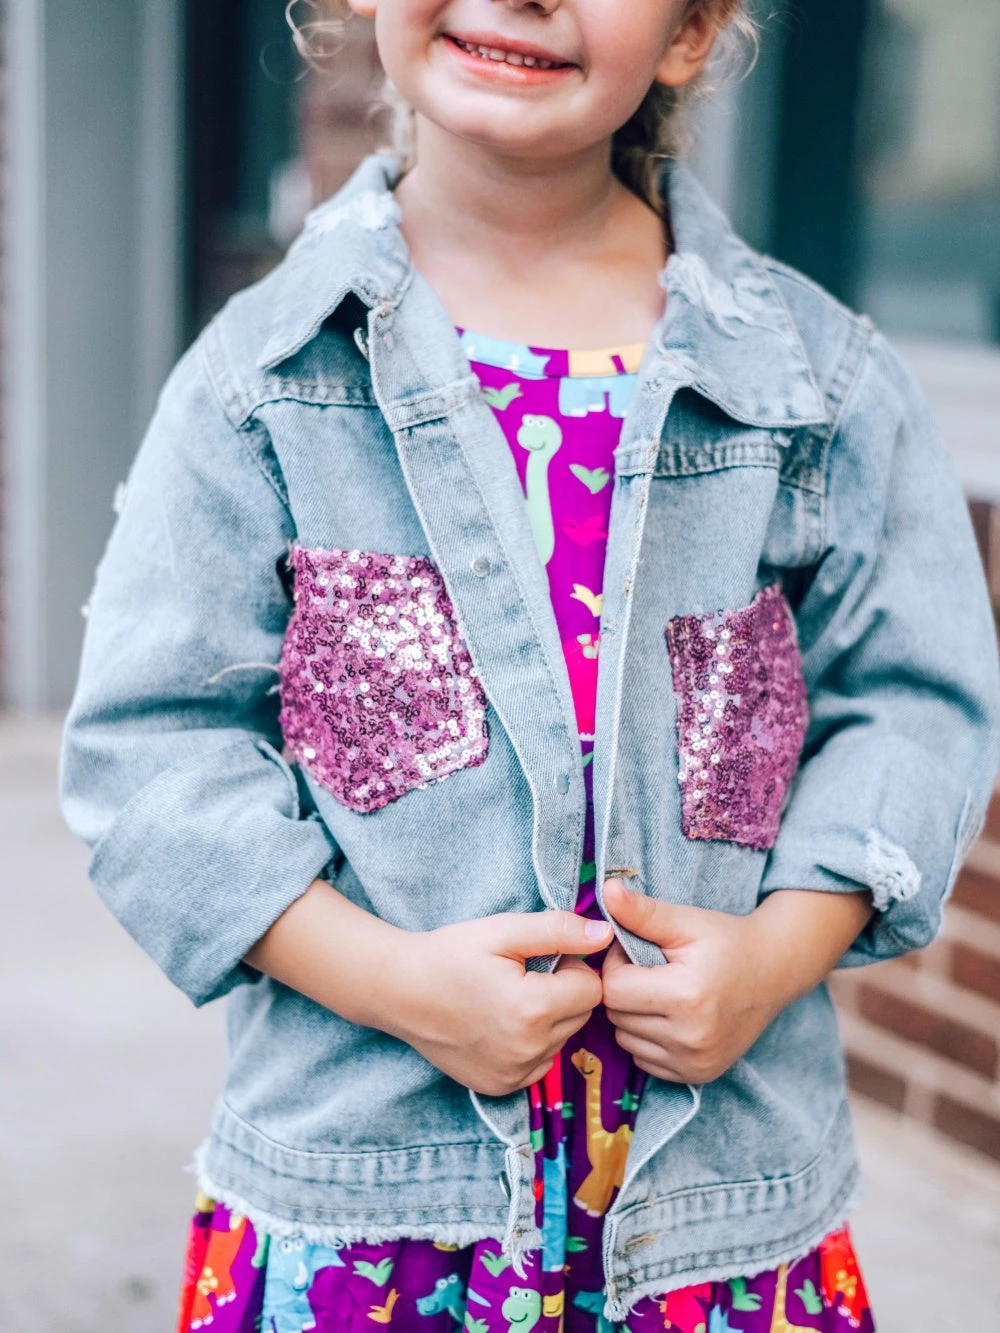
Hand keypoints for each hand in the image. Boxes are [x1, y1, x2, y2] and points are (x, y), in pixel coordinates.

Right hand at [381, 911, 611, 1096]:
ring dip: (548, 1019)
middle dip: (563, 992)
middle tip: (523, 976)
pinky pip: (541, 1063)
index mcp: (532, 1009)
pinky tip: (501, 1024)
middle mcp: (528, 1050)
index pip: (592, 988)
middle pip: (581, 1016)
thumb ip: (559, 930)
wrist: (399, 990)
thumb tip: (605, 935)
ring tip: (508, 999)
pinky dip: (531, 1043)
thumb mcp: (503, 931)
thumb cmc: (450, 954)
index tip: (542, 958)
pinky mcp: (501, 1087)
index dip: (572, 967)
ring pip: (562, 1040)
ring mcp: (514, 1074)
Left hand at [602, 879, 873, 1083]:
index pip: (614, 990)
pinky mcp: (698, 1075)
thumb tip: (607, 889)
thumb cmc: (727, 941)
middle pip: (617, 1017)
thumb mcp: (685, 921)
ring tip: (659, 991)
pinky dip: (647, 1039)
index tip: (633, 952)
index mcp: (686, 997)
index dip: (616, 965)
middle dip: (623, 989)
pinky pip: (644, 1060)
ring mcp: (696, 1062)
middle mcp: (691, 1037)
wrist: (775, 971)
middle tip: (647, 969)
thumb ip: (642, 911)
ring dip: (632, 1016)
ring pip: (626, 1040)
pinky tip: (668, 1016)